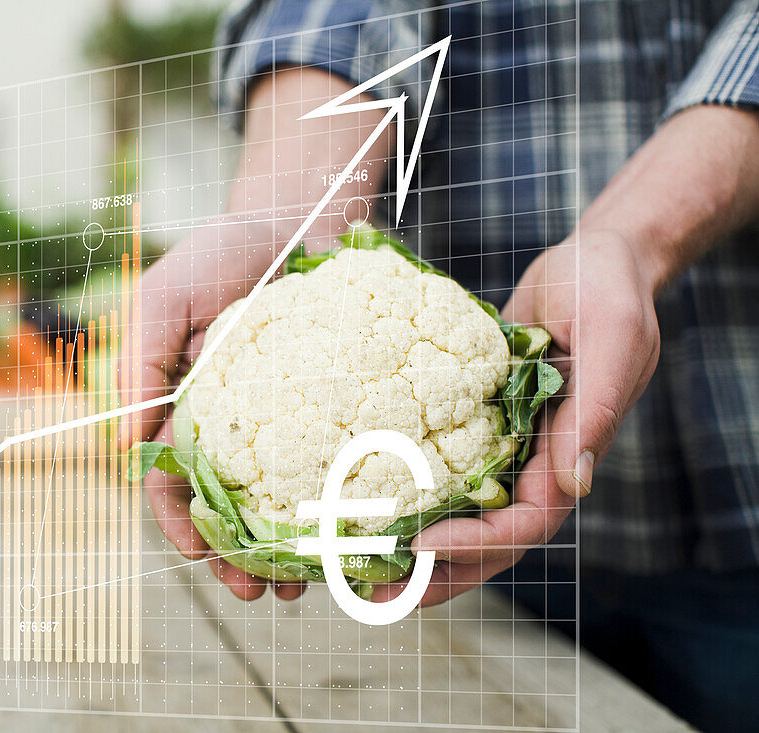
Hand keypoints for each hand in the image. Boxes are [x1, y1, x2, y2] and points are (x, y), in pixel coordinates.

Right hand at [118, 218, 307, 600]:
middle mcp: (238, 426)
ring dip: (290, 547)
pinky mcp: (342, 408)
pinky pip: (341, 464)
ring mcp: (292, 422)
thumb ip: (139, 364)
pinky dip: (341, 504)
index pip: (173, 483)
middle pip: (232, 508)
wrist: (299, 210)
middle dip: (239, 558)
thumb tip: (123, 448)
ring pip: (285, 499)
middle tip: (263, 593)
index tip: (200, 556)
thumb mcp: (163, 299)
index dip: (181, 524)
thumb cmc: (222, 251)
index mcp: (188, 410)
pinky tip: (356, 531)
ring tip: (309, 582)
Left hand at [377, 231, 660, 606]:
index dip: (475, 546)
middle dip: (432, 576)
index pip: (521, 526)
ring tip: (354, 570)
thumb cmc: (607, 293)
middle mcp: (531, 466)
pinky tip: (357, 499)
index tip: (422, 548)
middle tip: (372, 598)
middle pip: (482, 543)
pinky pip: (437, 469)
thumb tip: (572, 486)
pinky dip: (404, 492)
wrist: (592, 263)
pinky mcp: (472, 424)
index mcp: (567, 460)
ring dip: (410, 550)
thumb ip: (595, 413)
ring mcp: (501, 450)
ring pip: (455, 517)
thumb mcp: (614, 342)